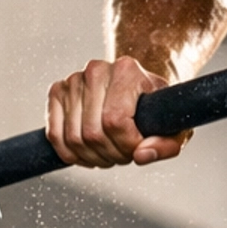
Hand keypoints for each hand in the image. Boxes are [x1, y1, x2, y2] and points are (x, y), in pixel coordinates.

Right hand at [45, 55, 190, 168]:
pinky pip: (54, 135)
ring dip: (92, 157)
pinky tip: (86, 154)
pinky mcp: (57, 92)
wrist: (135, 86)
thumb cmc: (154, 106)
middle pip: (93, 133)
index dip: (126, 146)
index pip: (115, 121)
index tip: (137, 148)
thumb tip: (141, 156)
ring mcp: (73, 80)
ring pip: (73, 138)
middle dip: (110, 155)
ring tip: (108, 153)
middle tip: (123, 155)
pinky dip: (69, 153)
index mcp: (127, 70)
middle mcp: (96, 70)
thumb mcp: (172, 125)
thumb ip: (165, 144)